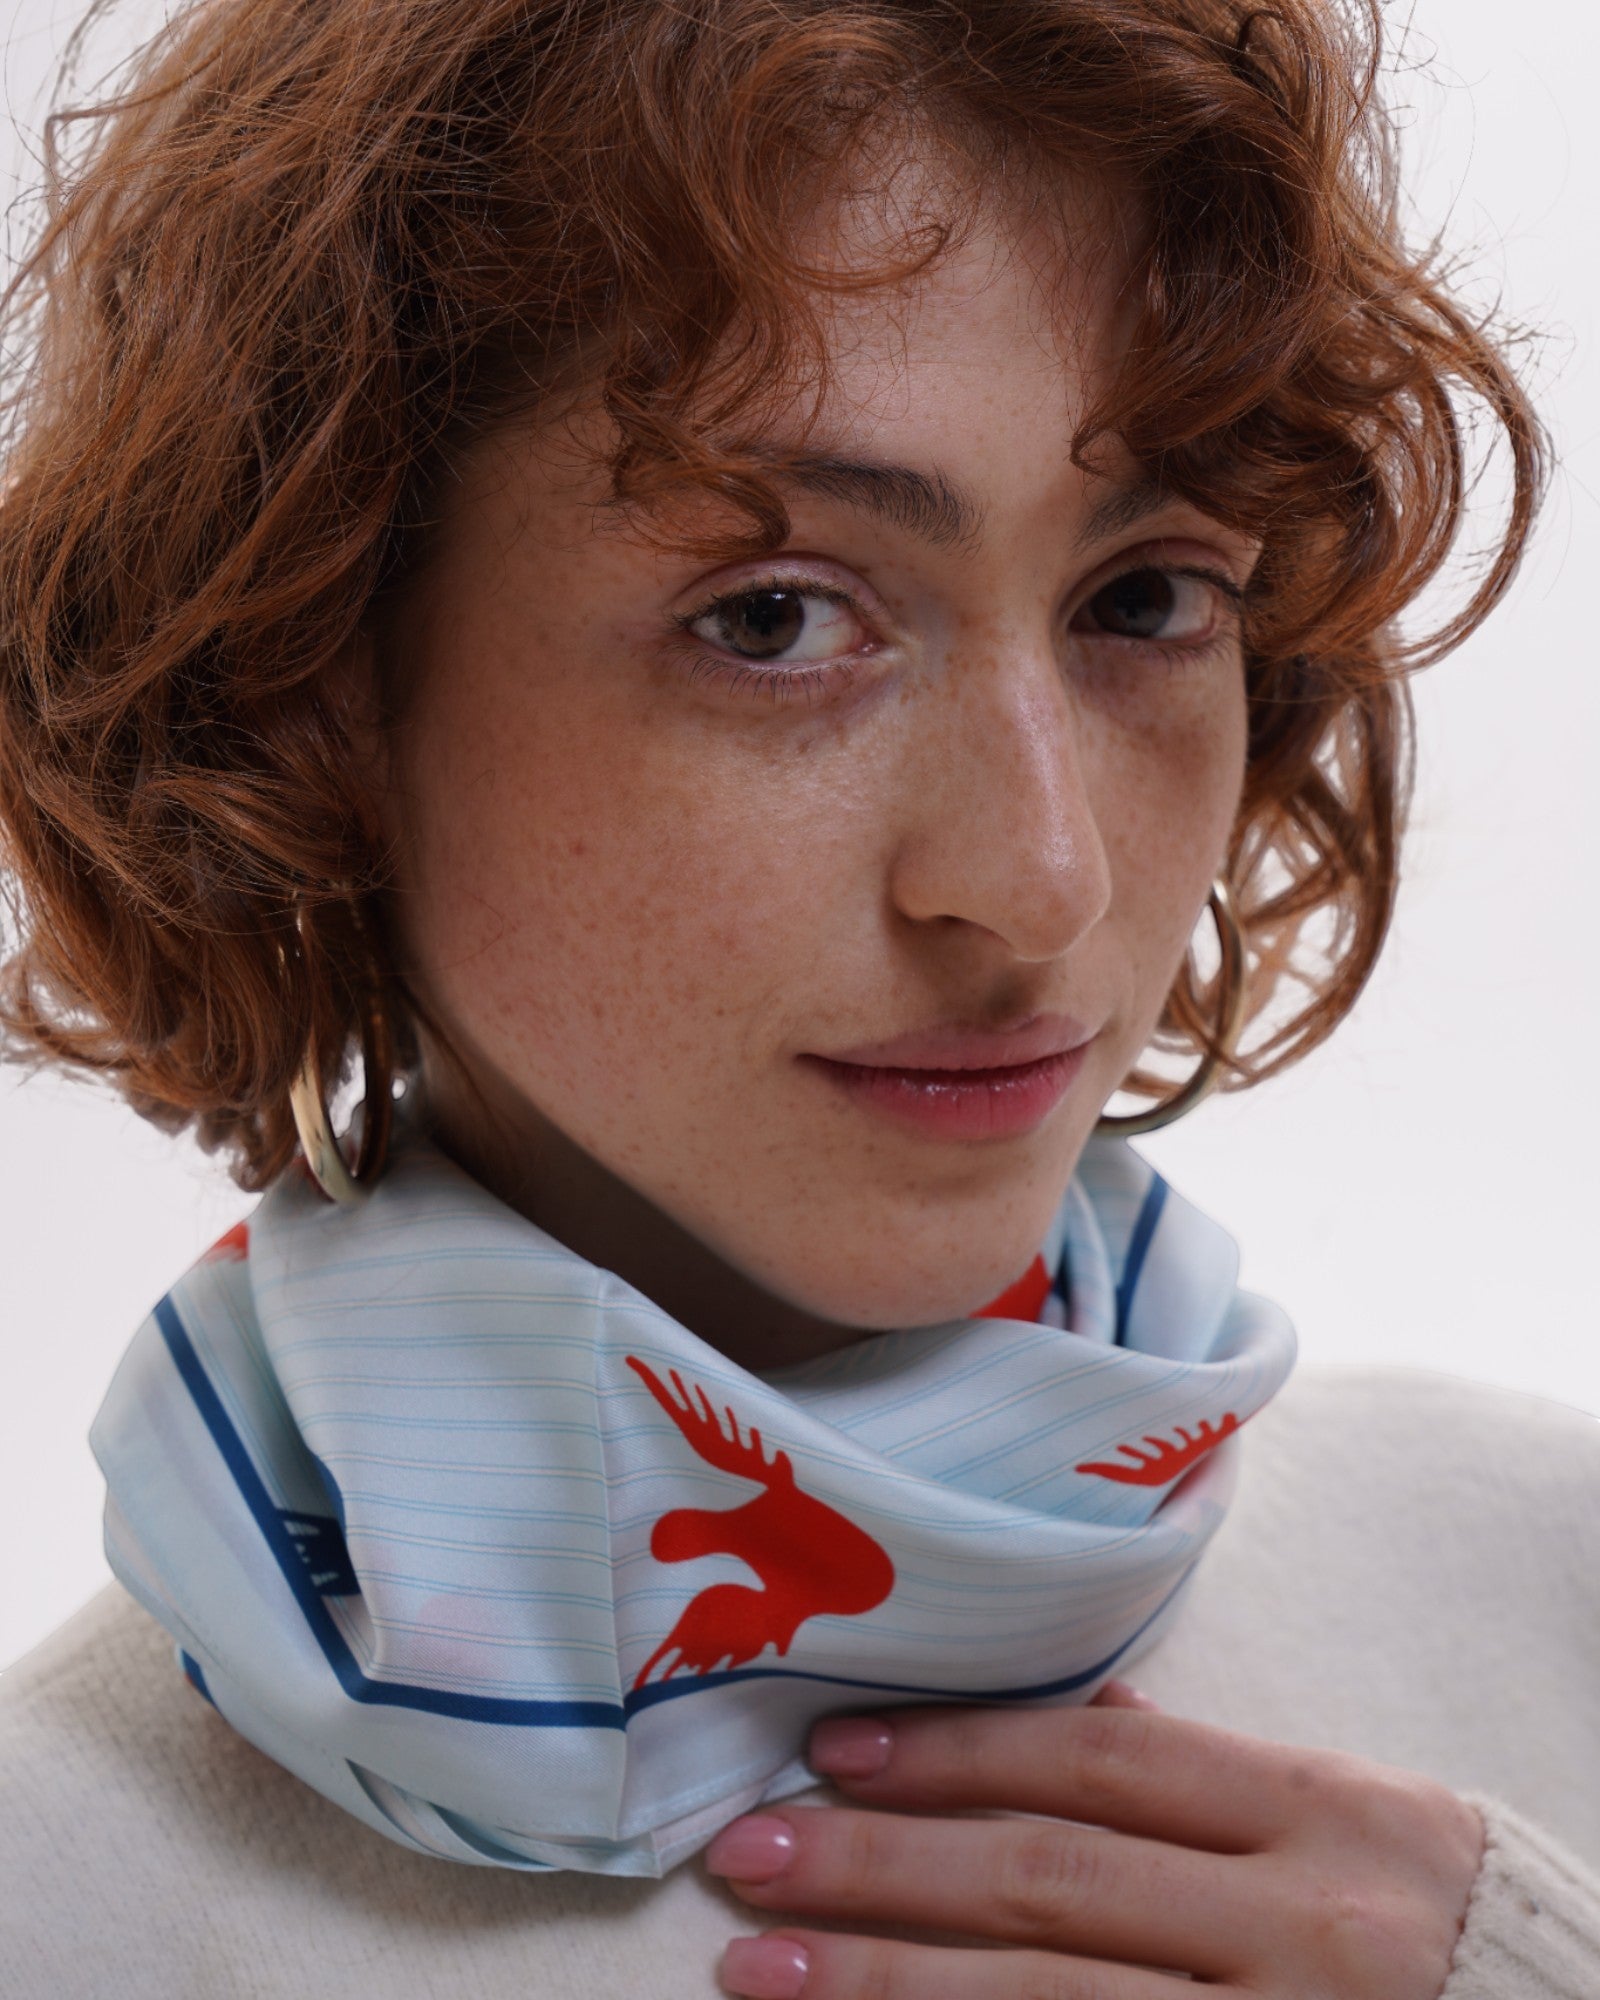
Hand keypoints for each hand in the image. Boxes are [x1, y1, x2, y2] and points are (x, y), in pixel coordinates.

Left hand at [706, 1682, 1484, 1998]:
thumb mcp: (1357, 1824)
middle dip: (882, 1866)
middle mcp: (1304, 1934)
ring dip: (888, 1988)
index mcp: (1323, 1819)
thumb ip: (1214, 1776)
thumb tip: (1072, 1711)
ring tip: (759, 1971)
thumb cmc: (1444, 1932)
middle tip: (748, 1853)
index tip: (829, 1748)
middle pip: (1049, 1883)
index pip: (1101, 1765)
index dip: (954, 1751)